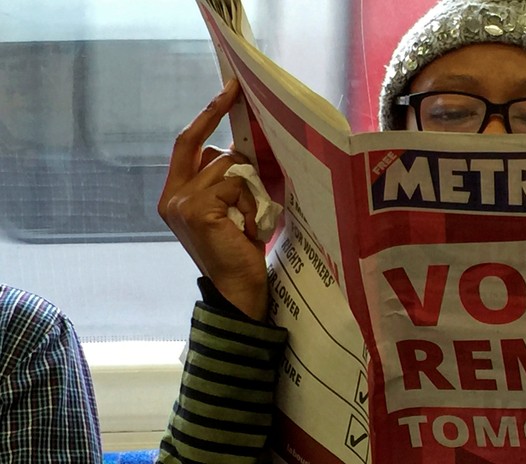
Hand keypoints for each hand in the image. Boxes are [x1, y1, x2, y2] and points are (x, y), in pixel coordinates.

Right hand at [158, 79, 268, 320]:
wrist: (237, 289)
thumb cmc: (239, 250)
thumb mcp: (228, 209)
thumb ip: (223, 181)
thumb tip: (238, 149)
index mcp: (176, 195)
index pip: (189, 143)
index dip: (207, 115)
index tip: (228, 89)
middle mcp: (172, 197)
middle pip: (210, 151)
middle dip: (232, 148)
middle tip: (245, 146)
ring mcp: (181, 202)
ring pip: (228, 167)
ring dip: (249, 191)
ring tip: (249, 221)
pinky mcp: (197, 209)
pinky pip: (235, 185)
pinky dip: (250, 203)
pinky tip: (247, 228)